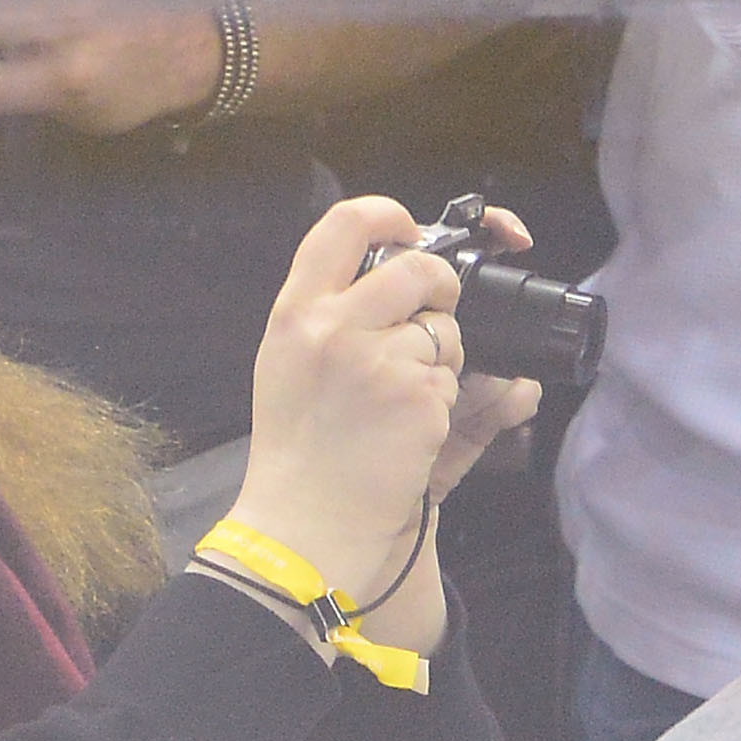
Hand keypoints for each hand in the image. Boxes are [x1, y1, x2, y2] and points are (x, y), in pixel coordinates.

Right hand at [225, 196, 540, 621]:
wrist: (303, 526)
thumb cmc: (295, 449)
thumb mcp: (286, 362)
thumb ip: (323, 313)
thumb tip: (384, 273)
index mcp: (295, 310)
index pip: (343, 224)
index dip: (388, 213)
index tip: (409, 227)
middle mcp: (335, 325)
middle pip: (417, 267)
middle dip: (441, 286)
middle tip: (436, 312)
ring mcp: (379, 362)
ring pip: (445, 331)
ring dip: (441, 359)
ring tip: (405, 398)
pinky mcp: (419, 401)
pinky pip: (453, 381)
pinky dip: (444, 403)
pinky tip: (411, 432)